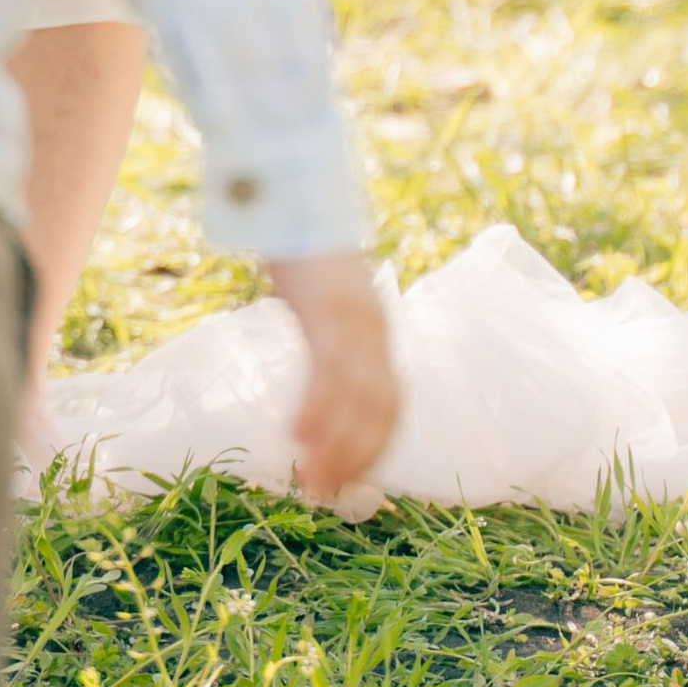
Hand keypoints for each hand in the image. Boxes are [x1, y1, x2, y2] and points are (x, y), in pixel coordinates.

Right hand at [267, 250, 400, 505]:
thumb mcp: (322, 297)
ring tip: (311, 482)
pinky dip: (317, 408)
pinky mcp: (328, 309)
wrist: (297, 190)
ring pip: (358, 397)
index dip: (375, 446)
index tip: (352, 481)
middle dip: (357, 457)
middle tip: (326, 496)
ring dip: (337, 445)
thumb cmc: (302, 246)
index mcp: (375, 330)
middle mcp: (374, 329)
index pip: (391, 403)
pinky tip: (298, 435)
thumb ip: (328, 332)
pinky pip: (328, 369)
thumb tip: (321, 368)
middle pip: (380, 408)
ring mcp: (354, 319)